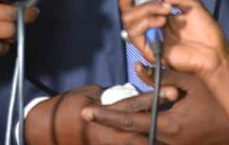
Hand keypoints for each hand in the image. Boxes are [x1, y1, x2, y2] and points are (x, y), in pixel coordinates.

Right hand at [25, 85, 171, 144]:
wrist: (49, 131)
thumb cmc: (66, 108)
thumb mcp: (87, 94)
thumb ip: (110, 94)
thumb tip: (127, 92)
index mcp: (105, 114)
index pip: (134, 104)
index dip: (154, 97)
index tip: (172, 89)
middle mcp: (110, 133)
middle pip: (144, 128)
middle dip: (162, 119)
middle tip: (179, 109)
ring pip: (139, 143)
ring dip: (156, 135)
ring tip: (176, 131)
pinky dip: (142, 141)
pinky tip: (155, 137)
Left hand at [78, 71, 228, 144]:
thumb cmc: (216, 104)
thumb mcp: (189, 85)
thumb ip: (161, 77)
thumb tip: (138, 68)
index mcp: (168, 127)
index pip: (129, 121)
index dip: (106, 115)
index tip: (86, 110)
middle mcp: (166, 143)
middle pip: (128, 135)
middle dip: (107, 124)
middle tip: (86, 114)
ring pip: (138, 140)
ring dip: (120, 131)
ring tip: (101, 120)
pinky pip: (150, 142)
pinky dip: (137, 133)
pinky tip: (124, 126)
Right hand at [108, 0, 228, 78]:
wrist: (215, 54)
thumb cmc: (205, 31)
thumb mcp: (188, 4)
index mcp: (157, 9)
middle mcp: (148, 20)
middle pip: (125, 3)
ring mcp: (147, 35)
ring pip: (128, 16)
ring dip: (146, 7)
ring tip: (166, 9)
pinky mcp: (148, 49)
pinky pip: (134, 33)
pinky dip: (146, 22)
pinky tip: (161, 21)